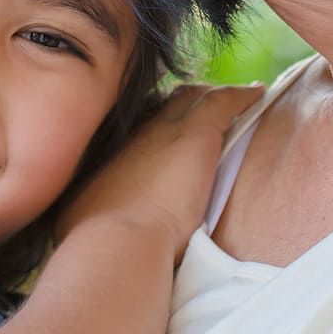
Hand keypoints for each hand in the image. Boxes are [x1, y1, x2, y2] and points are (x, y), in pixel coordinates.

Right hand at [59, 83, 265, 257]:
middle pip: (162, 105)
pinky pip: (224, 102)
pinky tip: (258, 91)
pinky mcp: (196, 134)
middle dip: (179, 103)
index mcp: (111, 153)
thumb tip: (74, 230)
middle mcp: (136, 133)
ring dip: (210, 97)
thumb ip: (86, 216)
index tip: (162, 128)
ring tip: (230, 99)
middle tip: (198, 108)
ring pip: (192, 98)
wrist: (117, 241)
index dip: (151, 123)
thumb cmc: (96, 242)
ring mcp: (165, 129)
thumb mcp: (81, 221)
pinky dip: (241, 95)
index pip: (136, 127)